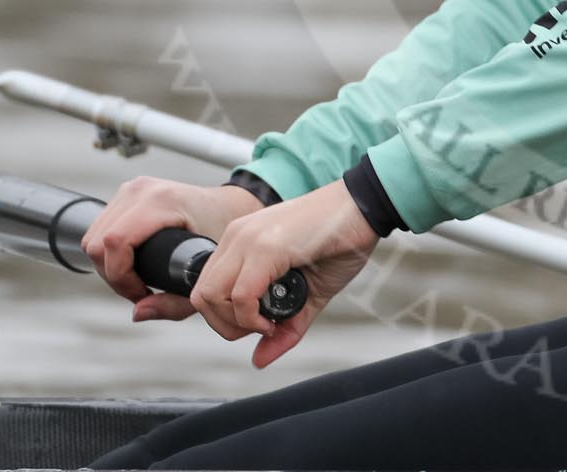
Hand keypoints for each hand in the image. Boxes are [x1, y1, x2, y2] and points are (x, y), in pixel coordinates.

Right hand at [79, 176, 264, 320]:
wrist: (229, 207)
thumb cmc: (220, 235)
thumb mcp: (204, 275)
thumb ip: (173, 304)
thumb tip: (138, 312)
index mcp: (162, 201)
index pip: (115, 241)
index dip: (120, 276)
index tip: (141, 293)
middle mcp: (142, 190)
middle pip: (97, 243)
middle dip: (114, 276)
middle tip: (140, 290)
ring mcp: (132, 188)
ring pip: (92, 237)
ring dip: (108, 265)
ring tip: (136, 278)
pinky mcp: (126, 193)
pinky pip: (98, 228)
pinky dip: (107, 252)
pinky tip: (131, 262)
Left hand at [189, 180, 379, 367]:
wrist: (366, 206)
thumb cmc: (341, 241)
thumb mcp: (309, 292)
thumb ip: (285, 326)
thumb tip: (260, 360)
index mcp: (240, 241)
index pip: (206, 289)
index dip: (225, 318)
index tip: (259, 325)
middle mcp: (237, 237)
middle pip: (201, 296)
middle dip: (226, 326)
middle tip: (260, 329)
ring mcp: (248, 239)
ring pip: (211, 296)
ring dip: (236, 323)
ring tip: (267, 323)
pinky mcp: (266, 246)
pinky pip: (241, 295)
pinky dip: (252, 318)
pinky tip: (274, 318)